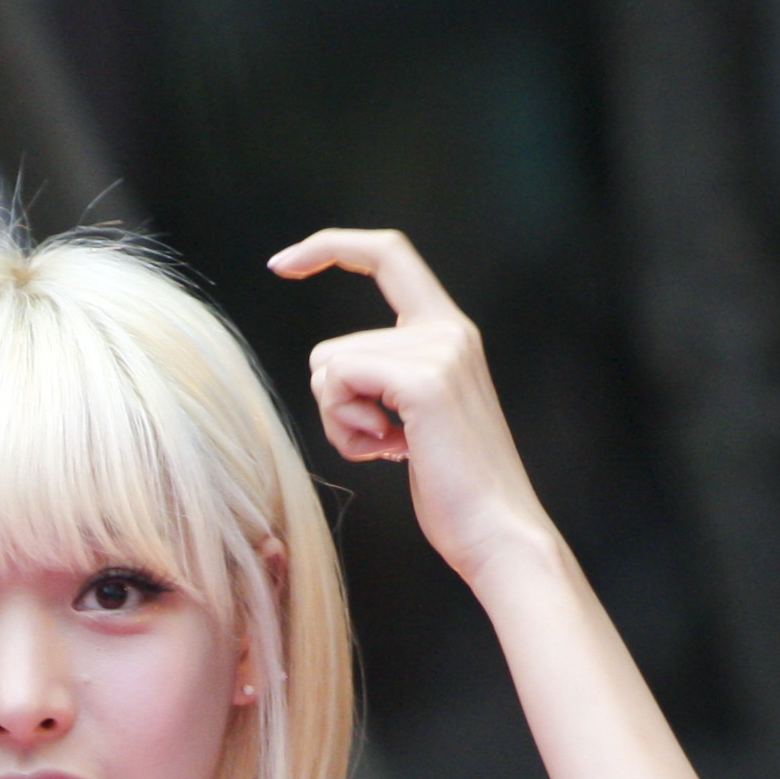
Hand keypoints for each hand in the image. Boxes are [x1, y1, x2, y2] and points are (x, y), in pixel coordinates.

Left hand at [268, 227, 558, 588]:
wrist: (497, 531)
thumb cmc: (454, 489)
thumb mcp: (418, 417)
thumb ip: (388, 378)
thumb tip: (332, 371)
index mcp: (450, 331)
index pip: (387, 254)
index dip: (330, 247)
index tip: (282, 263)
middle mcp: (448, 329)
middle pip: (333, 347)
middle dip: (335, 407)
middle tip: (383, 442)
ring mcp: (439, 350)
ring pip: (329, 367)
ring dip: (342, 422)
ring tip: (392, 448)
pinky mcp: (424, 379)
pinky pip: (339, 382)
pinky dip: (346, 427)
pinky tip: (390, 451)